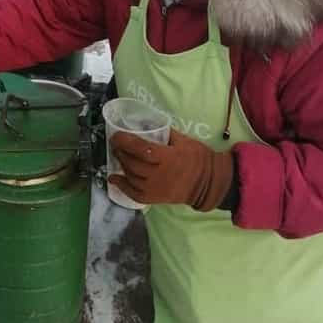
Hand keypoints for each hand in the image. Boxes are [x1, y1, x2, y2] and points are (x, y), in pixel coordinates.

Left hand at [109, 129, 234, 211]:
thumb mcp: (183, 140)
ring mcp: (156, 189)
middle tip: (116, 144)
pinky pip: (134, 194)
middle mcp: (158, 174)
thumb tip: (147, 123)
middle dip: (120, 152)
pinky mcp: (155, 198)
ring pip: (131, 177)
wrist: (208, 182)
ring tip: (118, 155)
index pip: (140, 149)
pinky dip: (122, 186)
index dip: (125, 142)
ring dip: (121, 165)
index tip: (116, 136)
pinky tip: (113, 178)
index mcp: (167, 157)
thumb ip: (165, 132)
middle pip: (132, 163)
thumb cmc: (197, 158)